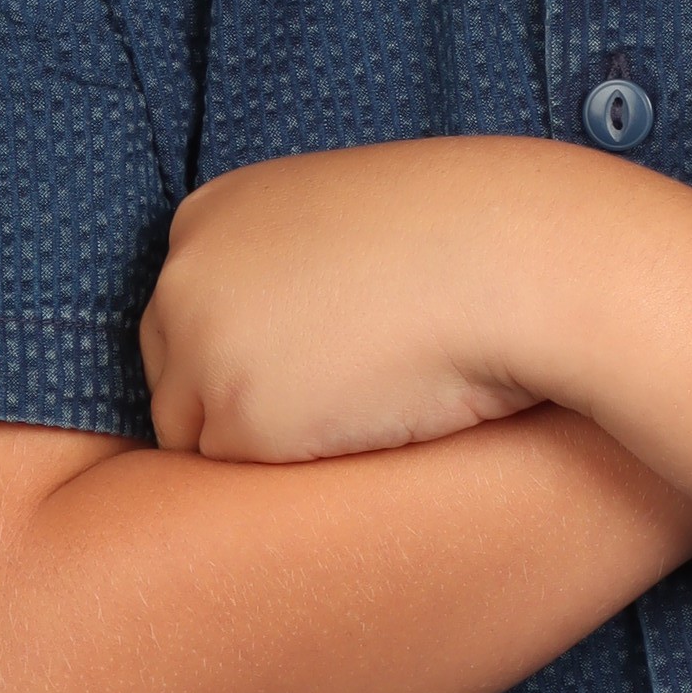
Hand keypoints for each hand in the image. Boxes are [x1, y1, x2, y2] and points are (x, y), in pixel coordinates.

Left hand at [142, 138, 625, 459]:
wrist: (513, 259)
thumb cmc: (461, 235)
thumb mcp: (347, 220)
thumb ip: (290, 267)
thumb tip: (282, 338)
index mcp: (207, 214)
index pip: (187, 318)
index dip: (247, 352)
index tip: (313, 359)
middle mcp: (182, 276)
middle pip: (178, 381)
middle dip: (243, 400)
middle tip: (338, 396)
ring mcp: (201, 347)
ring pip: (203, 437)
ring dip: (270, 440)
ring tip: (360, 409)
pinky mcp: (237, 418)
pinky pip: (243, 478)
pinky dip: (298, 468)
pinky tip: (365, 429)